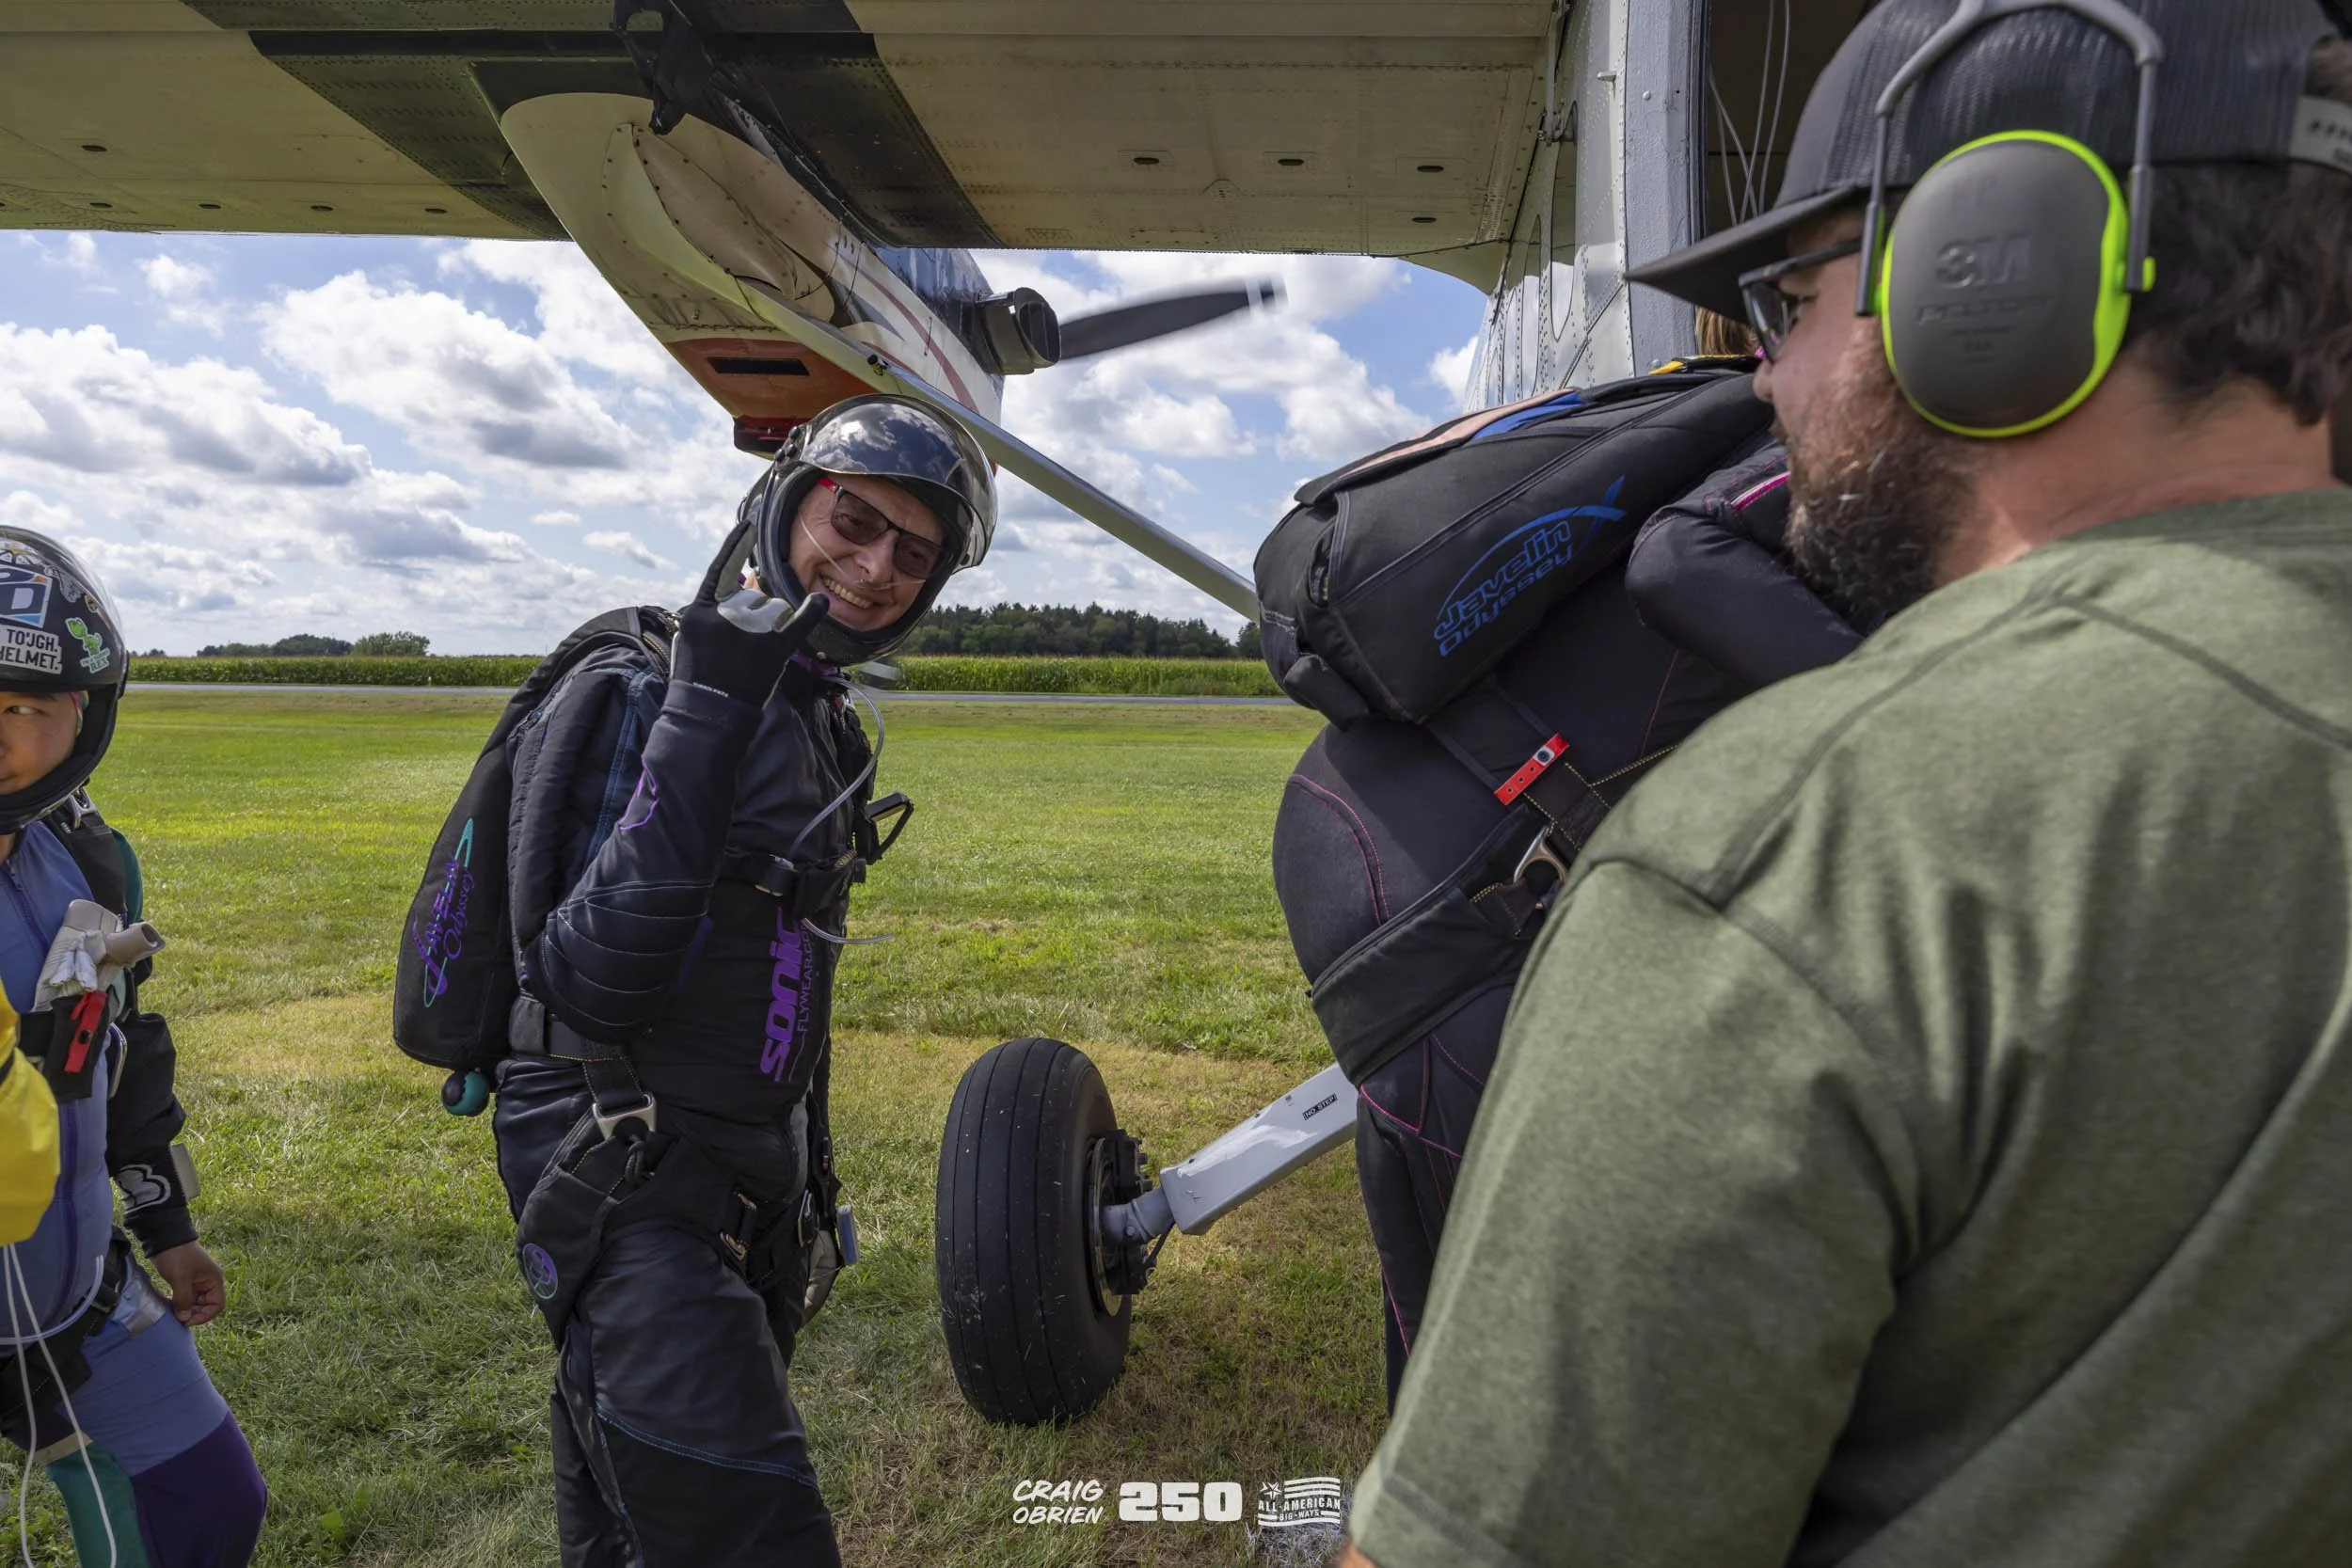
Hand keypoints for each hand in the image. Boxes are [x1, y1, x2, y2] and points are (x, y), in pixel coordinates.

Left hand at [151, 1241, 224, 1325]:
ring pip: (196, 1302)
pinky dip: (180, 1302)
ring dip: (185, 1308)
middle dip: (193, 1313)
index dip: (204, 1316)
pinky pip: (187, 1296)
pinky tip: (170, 1304)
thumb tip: (184, 1318)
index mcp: (214, 1280)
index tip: (187, 1320)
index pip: (217, 1305)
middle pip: (206, 1305)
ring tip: (172, 1311)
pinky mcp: (187, 1280)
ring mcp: (198, 1281)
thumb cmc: (177, 1256)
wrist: (165, 1238)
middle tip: (177, 1317)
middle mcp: (209, 1281)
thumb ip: (184, 1300)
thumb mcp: (180, 1279)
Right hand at [670, 519, 830, 707]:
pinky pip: (799, 623)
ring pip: (772, 610)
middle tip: (735, 650)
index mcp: (701, 609)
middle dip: (750, 615)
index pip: (722, 569)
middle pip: (753, 597)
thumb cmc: (698, 674)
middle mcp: (727, 615)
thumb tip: (751, 576)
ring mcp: (751, 632)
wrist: (707, 713)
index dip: (736, 546)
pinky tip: (821, 601)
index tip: (749, 527)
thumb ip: (718, 604)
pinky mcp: (774, 649)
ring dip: (768, 626)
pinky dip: (813, 612)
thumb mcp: (695, 634)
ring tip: (749, 657)